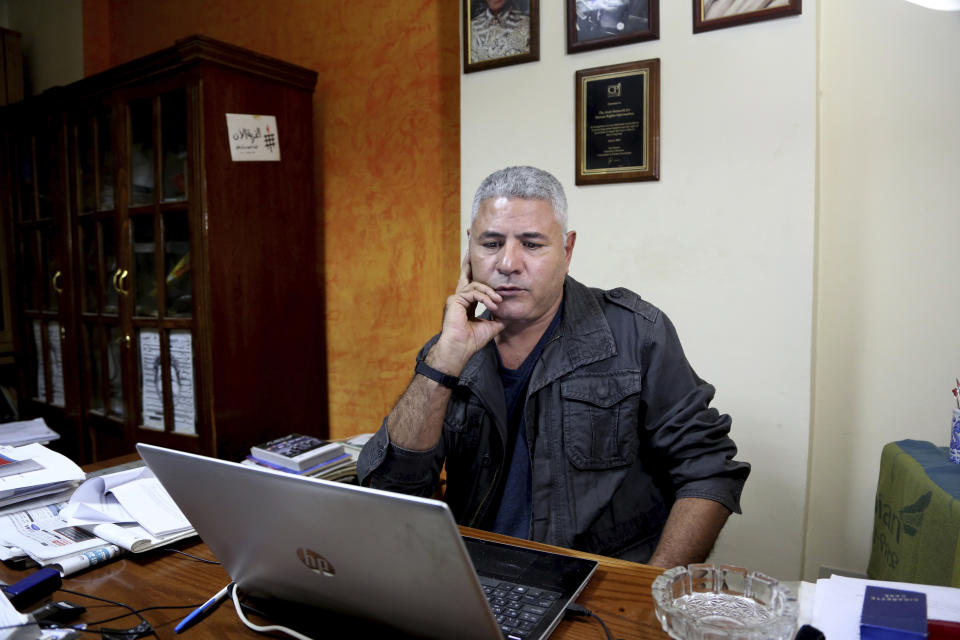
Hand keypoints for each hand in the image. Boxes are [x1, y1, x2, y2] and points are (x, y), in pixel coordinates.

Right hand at [427, 252, 504, 374]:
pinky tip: (492, 305)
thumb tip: (510, 313)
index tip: (480, 260)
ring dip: (489, 292)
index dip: (477, 272)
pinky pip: (473, 292)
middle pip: (466, 273)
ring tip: (498, 302)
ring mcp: (455, 298)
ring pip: (475, 284)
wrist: (460, 351)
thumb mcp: (491, 326)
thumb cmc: (472, 342)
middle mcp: (459, 297)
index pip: (473, 283)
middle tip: (472, 240)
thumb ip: (499, 317)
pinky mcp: (454, 300)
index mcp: (467, 302)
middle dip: (471, 259)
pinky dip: (484, 297)